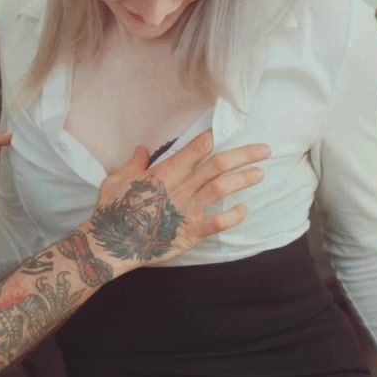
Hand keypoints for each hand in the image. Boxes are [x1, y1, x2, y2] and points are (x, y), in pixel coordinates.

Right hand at [87, 131, 268, 266]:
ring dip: (243, 179)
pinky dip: (233, 215)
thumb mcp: (117, 180)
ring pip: (221, 188)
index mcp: (164, 173)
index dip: (211, 138)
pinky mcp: (190, 232)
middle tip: (265, 150)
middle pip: (217, 165)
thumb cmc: (112, 211)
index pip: (194, 150)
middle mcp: (180, 188)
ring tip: (259, 174)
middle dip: (244, 155)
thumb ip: (134, 164)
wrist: (112, 244)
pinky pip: (218, 222)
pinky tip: (242, 209)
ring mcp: (187, 210)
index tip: (225, 132)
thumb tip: (142, 149)